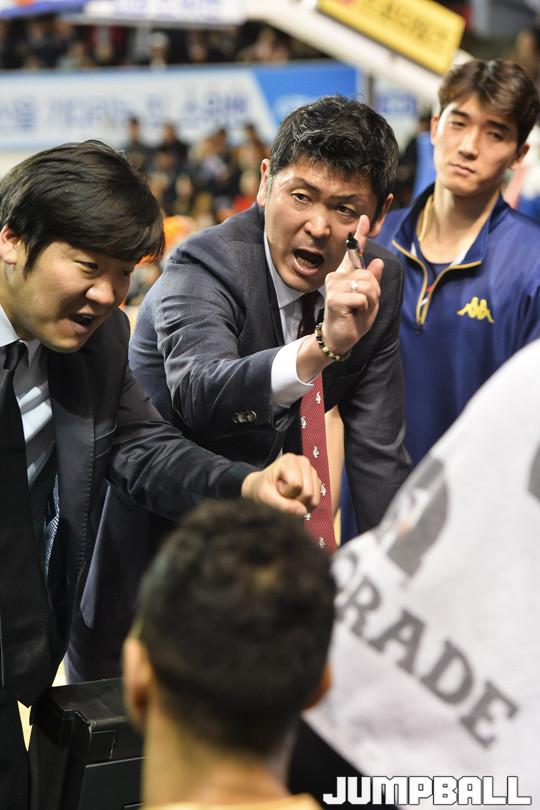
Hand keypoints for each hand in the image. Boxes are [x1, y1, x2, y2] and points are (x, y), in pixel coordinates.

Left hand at [241, 453, 320, 516]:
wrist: (264, 490)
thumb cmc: (262, 490)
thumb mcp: (266, 498)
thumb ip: (283, 506)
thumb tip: (303, 512)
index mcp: (290, 460)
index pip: (296, 485)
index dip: (285, 493)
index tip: (276, 488)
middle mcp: (304, 462)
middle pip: (308, 493)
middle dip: (294, 500)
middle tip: (281, 494)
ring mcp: (312, 472)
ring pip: (314, 499)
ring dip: (300, 504)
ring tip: (288, 496)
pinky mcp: (316, 482)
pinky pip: (316, 501)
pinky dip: (305, 505)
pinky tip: (295, 499)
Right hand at [322, 214, 382, 354]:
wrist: (340, 339)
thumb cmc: (354, 319)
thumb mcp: (370, 299)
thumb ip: (373, 281)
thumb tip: (377, 262)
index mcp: (345, 274)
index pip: (353, 252)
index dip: (360, 234)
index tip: (364, 218)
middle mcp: (337, 276)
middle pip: (369, 275)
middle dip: (374, 293)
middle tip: (363, 306)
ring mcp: (333, 285)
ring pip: (367, 285)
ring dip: (369, 302)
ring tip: (357, 311)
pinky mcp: (334, 297)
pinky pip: (361, 297)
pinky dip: (363, 308)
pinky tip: (352, 314)